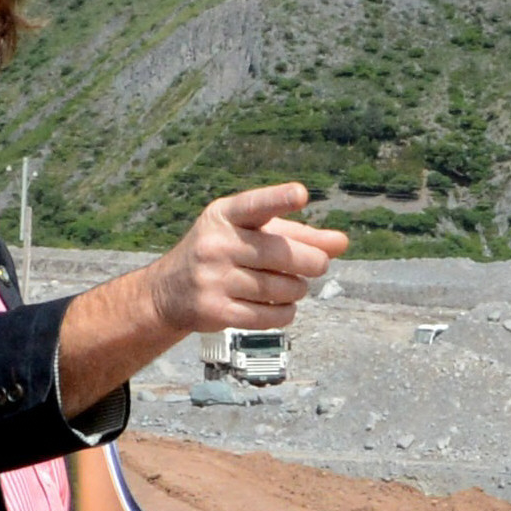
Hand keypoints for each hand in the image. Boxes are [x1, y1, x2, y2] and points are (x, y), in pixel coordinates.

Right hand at [144, 184, 346, 334]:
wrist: (169, 291)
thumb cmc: (223, 253)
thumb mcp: (251, 233)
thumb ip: (298, 235)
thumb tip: (341, 243)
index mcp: (226, 215)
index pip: (256, 205)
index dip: (279, 199)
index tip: (301, 194)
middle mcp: (216, 244)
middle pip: (281, 254)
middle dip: (311, 262)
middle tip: (320, 265)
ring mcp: (213, 278)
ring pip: (279, 289)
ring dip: (298, 290)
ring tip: (295, 287)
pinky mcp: (215, 310)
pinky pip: (268, 316)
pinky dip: (285, 313)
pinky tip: (283, 307)